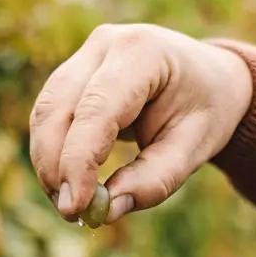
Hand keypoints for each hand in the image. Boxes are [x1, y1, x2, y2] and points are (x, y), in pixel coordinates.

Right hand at [29, 23, 252, 222]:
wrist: (210, 77)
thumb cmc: (206, 107)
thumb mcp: (196, 147)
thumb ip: (156, 179)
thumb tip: (107, 210)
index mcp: (143, 52)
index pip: (97, 108)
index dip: (78, 159)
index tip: (74, 206)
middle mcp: (105, 44)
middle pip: (58, 107)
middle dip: (55, 165)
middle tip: (70, 212)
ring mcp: (84, 55)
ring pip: (45, 112)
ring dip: (48, 163)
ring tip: (71, 204)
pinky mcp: (73, 74)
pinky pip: (48, 115)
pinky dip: (52, 153)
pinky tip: (68, 183)